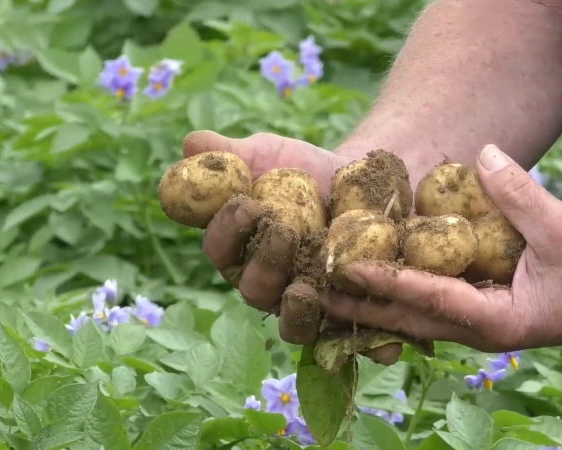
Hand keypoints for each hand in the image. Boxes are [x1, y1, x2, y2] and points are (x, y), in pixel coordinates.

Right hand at [183, 130, 356, 344]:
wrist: (362, 183)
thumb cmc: (304, 169)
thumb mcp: (270, 156)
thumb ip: (232, 155)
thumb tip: (192, 143)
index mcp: (239, 252)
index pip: (220, 249)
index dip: (227, 230)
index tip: (246, 203)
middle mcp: (268, 286)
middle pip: (255, 289)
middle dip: (266, 263)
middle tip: (285, 231)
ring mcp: (306, 307)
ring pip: (295, 324)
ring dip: (297, 310)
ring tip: (306, 289)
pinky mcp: (346, 318)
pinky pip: (348, 337)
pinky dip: (360, 341)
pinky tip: (370, 331)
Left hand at [318, 144, 561, 352]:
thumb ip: (521, 194)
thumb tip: (482, 155)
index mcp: (496, 320)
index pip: (430, 298)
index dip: (388, 279)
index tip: (348, 264)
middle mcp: (478, 332)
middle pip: (406, 319)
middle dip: (360, 304)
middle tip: (312, 287)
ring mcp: (476, 327)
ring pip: (412, 318)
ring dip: (371, 303)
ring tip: (326, 287)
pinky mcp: (477, 313)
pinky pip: (427, 307)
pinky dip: (396, 295)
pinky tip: (370, 281)